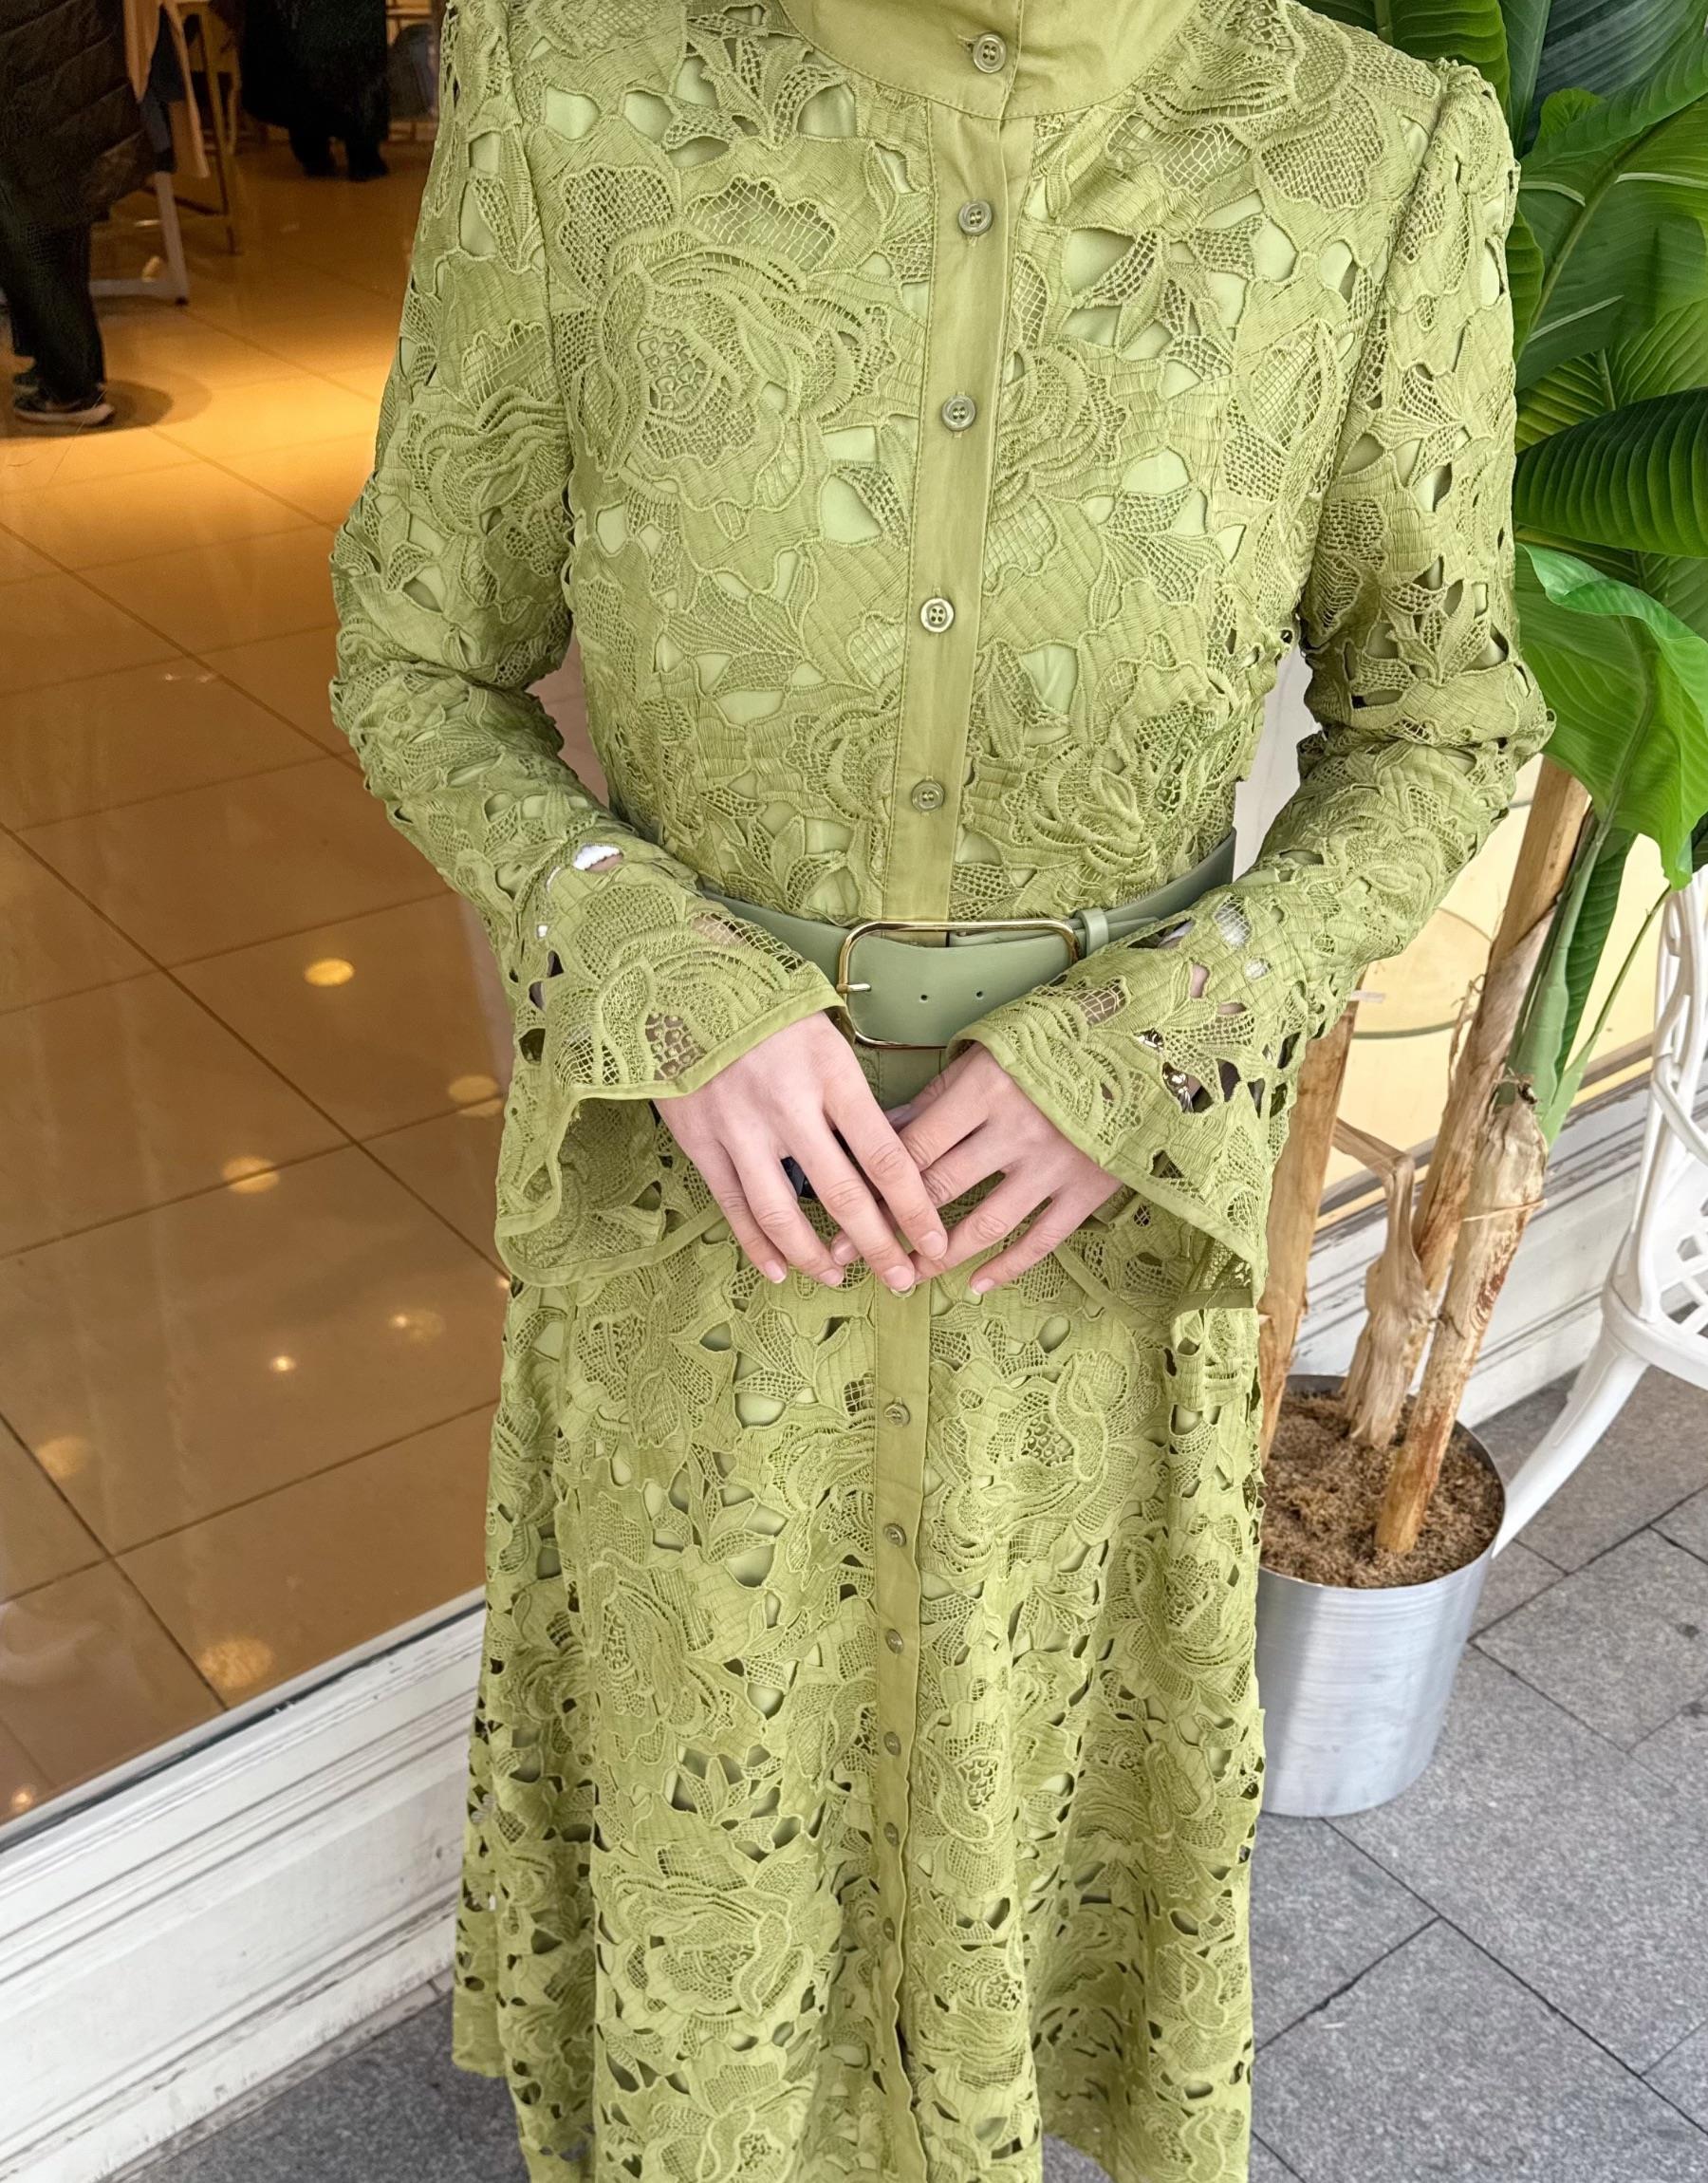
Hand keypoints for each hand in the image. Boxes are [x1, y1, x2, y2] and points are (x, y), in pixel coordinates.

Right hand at [658, 1012, 947, 1292]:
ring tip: (838, 1278)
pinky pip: (733, 1207)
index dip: (914, 1206)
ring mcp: (739, 1127)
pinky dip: (757, 1245)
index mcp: (831, 1073)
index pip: (884, 1155)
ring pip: (782, 1213)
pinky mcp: (700, 1140)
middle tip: (901, 1279)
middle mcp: (787, 1105)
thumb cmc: (766, 1007)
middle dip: (878, 1246)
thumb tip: (888, 1160)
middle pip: (842, 1195)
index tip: (935, 1239)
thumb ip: (850, 1095)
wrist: (680, 982)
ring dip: (814, 1256)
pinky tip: (779, 1269)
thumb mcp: (825, 1036)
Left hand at [830, 1044, 1123, 1293]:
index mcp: (985, 1090)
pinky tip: (975, 1285)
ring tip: (907, 1275)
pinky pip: (1041, 1241)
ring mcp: (1053, 1166)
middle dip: (890, 1226)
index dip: (874, 1182)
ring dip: (939, 1257)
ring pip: (984, 1225)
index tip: (842, 1208)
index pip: (915, 1147)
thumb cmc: (1053, 1048)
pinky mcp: (1087, 1191)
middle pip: (939, 1190)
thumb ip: (936, 1098)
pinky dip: (1006, 1268)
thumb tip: (881, 1131)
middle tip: (853, 1255)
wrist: (1142, 1052)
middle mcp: (1016, 1131)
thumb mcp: (989, 1056)